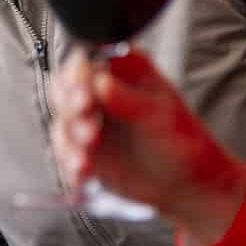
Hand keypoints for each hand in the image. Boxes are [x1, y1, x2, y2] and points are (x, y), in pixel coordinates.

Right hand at [49, 48, 245, 245]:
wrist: (183, 183)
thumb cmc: (181, 140)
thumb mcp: (160, 115)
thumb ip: (129, 99)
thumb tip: (101, 82)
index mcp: (123, 71)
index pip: (88, 61)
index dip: (78, 75)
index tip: (84, 94)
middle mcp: (100, 92)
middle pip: (64, 87)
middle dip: (70, 107)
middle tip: (86, 121)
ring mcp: (88, 119)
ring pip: (62, 120)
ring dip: (70, 137)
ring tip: (87, 154)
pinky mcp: (81, 147)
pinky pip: (63, 150)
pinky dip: (69, 160)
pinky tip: (83, 170)